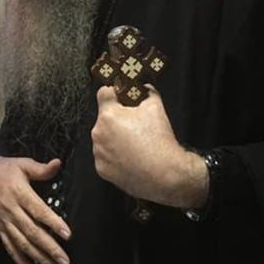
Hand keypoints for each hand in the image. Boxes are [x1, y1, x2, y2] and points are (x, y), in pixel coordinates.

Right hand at [0, 155, 71, 263]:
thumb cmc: (5, 169)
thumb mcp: (22, 164)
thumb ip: (41, 168)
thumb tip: (58, 164)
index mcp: (19, 193)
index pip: (38, 211)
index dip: (53, 223)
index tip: (67, 235)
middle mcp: (11, 210)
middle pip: (32, 232)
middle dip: (50, 248)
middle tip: (65, 261)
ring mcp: (5, 222)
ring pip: (22, 244)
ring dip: (39, 259)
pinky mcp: (0, 229)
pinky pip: (10, 248)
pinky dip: (21, 263)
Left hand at [92, 86, 207, 208]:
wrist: (165, 175)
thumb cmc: (159, 142)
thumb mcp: (156, 107)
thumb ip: (147, 92)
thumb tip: (144, 88)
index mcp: (109, 115)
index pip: (104, 93)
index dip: (115, 92)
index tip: (120, 96)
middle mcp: (98, 133)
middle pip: (105, 118)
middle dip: (118, 119)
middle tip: (136, 125)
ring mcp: (99, 153)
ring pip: (104, 138)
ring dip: (115, 138)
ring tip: (136, 144)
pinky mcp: (102, 169)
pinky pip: (106, 157)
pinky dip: (116, 156)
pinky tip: (131, 157)